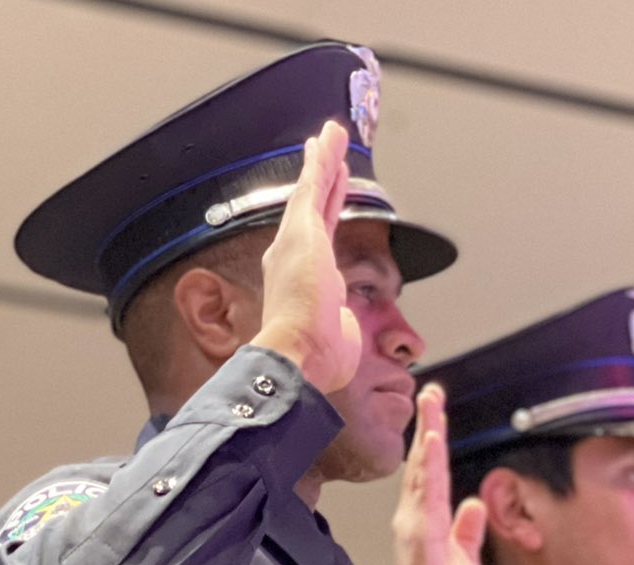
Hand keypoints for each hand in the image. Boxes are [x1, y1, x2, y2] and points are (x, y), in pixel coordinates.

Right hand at [250, 120, 362, 395]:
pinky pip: (314, 185)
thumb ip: (339, 331)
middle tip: (325, 156)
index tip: (329, 198)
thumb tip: (341, 336)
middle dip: (321, 181)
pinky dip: (322, 160)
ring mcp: (296, 241)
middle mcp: (292, 258)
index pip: (317, 241)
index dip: (324, 217)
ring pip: (314, 191)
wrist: (296, 355)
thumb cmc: (314, 359)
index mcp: (301, 283)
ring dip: (323, 161)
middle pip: (313, 209)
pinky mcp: (301, 229)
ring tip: (331, 136)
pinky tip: (329, 138)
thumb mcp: (335, 341)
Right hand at [390, 383, 487, 564]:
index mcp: (428, 524)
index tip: (437, 412)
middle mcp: (416, 520)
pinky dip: (428, 465)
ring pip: (421, 472)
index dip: (433, 442)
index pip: (432, 474)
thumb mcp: (468, 561)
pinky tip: (431, 441)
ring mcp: (415, 527)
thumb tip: (475, 504)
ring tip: (432, 404)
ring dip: (427, 436)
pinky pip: (426, 493)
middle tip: (431, 390)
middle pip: (421, 464)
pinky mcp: (420, 537)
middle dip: (427, 425)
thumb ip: (469, 532)